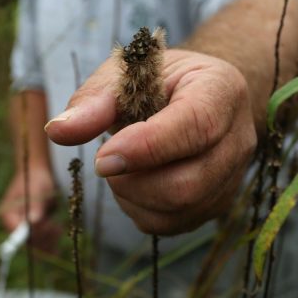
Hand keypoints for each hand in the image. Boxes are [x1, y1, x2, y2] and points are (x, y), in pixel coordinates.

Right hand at [0, 166, 61, 251]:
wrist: (39, 174)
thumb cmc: (36, 179)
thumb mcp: (37, 190)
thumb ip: (36, 206)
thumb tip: (33, 221)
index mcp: (7, 215)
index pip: (18, 233)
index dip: (34, 233)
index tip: (49, 226)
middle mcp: (13, 224)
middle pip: (27, 241)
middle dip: (44, 238)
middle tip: (58, 229)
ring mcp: (23, 227)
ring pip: (36, 242)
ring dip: (49, 239)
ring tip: (59, 229)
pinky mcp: (33, 228)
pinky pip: (42, 239)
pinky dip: (51, 238)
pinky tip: (59, 231)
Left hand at [45, 49, 257, 234]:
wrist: (195, 94)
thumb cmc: (158, 80)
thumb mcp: (125, 74)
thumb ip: (94, 101)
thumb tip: (58, 131)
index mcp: (222, 90)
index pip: (196, 126)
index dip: (147, 147)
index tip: (102, 158)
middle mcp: (239, 137)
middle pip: (190, 183)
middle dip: (134, 182)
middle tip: (105, 162)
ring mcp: (234, 174)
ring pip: (183, 209)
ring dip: (135, 197)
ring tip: (121, 168)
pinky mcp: (220, 202)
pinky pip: (177, 224)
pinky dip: (143, 211)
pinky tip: (135, 184)